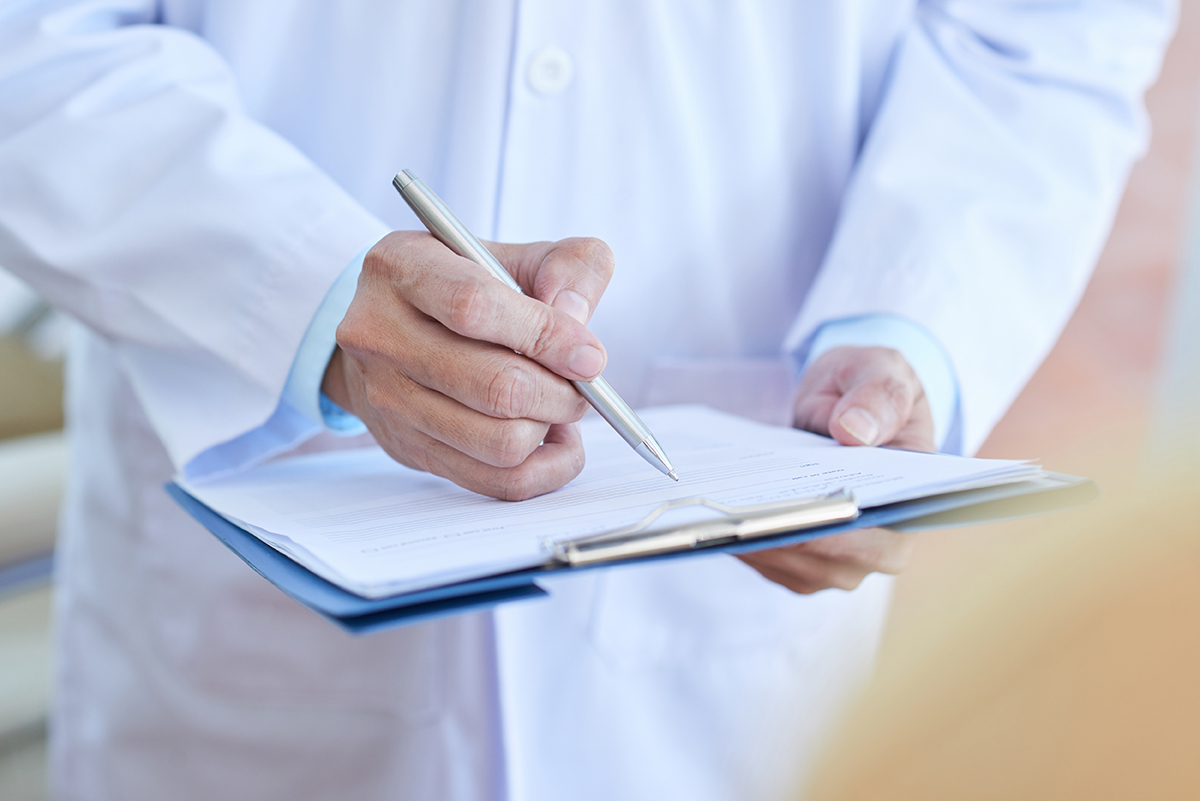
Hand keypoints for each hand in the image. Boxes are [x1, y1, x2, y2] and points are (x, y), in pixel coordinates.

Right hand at [323, 231, 614, 500]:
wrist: (387, 327)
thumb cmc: (460, 285)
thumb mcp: (511, 252)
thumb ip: (563, 267)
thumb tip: (578, 324)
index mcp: (401, 269)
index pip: (475, 308)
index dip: (546, 336)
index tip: (590, 355)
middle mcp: (380, 335)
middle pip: (493, 388)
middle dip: (559, 392)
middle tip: (582, 384)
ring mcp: (388, 398)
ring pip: (498, 443)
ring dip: (549, 428)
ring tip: (559, 404)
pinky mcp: (407, 447)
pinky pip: (494, 482)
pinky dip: (543, 467)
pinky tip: (550, 437)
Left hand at [737, 346, 933, 592]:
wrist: (842, 399)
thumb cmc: (871, 387)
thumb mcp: (881, 371)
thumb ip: (878, 395)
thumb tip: (854, 431)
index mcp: (915, 504)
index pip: (885, 541)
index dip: (841, 536)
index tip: (798, 514)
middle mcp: (882, 545)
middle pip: (829, 564)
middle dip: (782, 538)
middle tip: (735, 515)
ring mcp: (839, 558)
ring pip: (790, 564)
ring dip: (751, 540)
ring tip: (714, 510)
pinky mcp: (798, 555)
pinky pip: (765, 555)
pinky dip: (737, 535)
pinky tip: (711, 509)